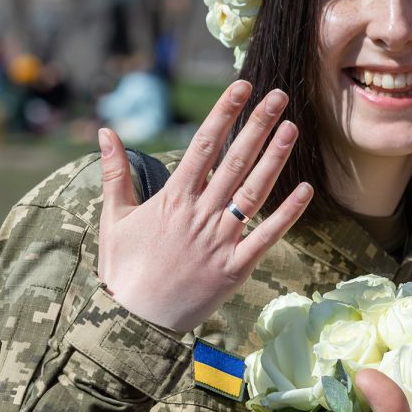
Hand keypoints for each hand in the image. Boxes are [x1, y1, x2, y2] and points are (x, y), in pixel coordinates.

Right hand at [96, 80, 312, 331]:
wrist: (133, 324)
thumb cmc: (123, 270)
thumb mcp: (114, 219)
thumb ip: (115, 173)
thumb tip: (105, 131)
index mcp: (173, 199)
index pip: (203, 146)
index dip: (224, 114)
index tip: (242, 87)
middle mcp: (200, 215)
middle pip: (234, 161)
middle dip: (257, 125)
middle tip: (279, 95)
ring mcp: (220, 241)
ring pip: (253, 192)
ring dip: (275, 159)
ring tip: (292, 127)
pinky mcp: (235, 268)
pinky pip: (267, 236)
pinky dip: (287, 214)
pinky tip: (307, 189)